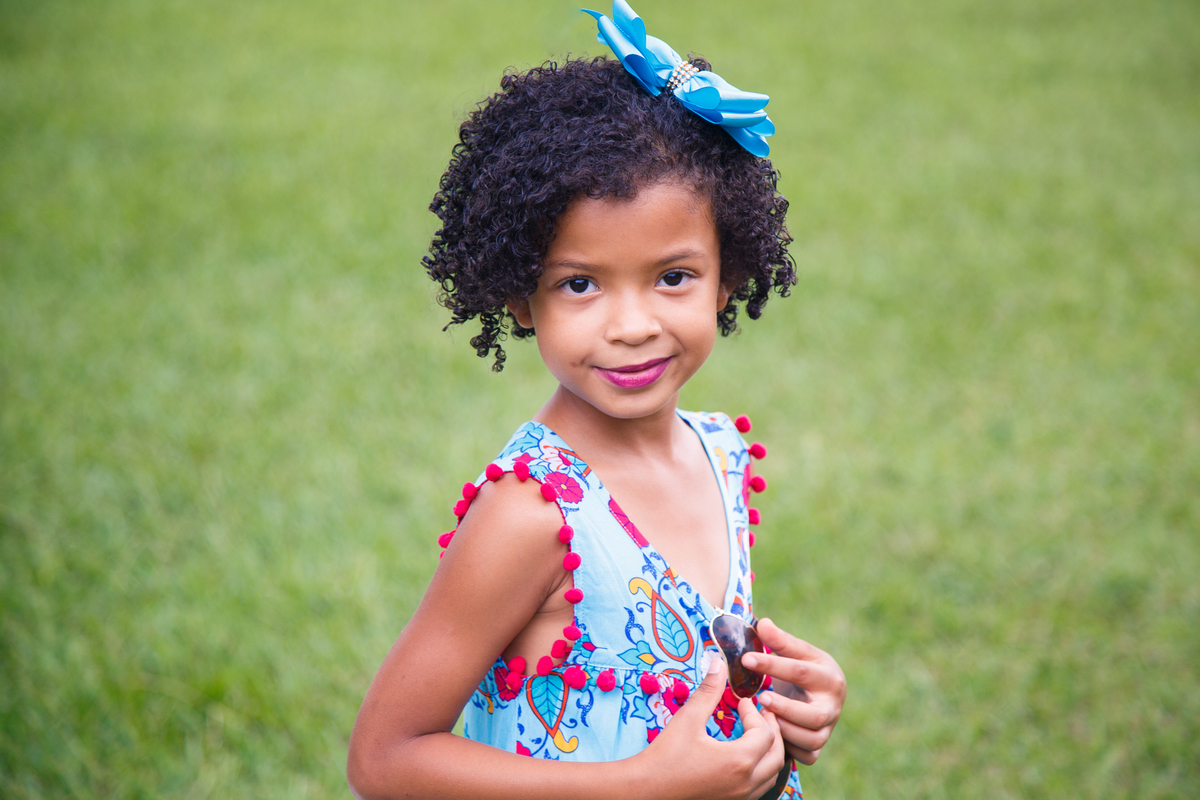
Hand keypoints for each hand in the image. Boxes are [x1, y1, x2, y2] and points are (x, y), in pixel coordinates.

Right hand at [636, 658, 786, 799]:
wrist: (646, 790)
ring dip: (770, 752)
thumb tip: (719, 663)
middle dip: (772, 731)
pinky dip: (761, 769)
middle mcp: (745, 782)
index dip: (755, 713)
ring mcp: (740, 796)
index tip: (741, 702)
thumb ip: (708, 691)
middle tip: (761, 714)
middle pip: (777, 755)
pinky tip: (745, 755)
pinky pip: (759, 786)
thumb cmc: (665, 756)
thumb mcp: (688, 719)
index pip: (764, 733)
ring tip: (757, 733)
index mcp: (738, 761)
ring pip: (771, 774)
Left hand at [742, 618, 845, 765]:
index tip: (746, 659)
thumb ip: (779, 640)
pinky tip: (772, 735)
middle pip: (815, 716)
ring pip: (811, 739)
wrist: (820, 693)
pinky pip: (808, 755)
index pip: (800, 671)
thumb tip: (762, 623)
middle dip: (786, 708)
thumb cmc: (803, 669)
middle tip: (761, 698)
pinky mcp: (819, 746)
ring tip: (762, 716)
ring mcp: (828, 728)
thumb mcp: (796, 652)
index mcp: (828, 676)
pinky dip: (790, 749)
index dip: (772, 665)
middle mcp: (833, 705)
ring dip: (784, 729)